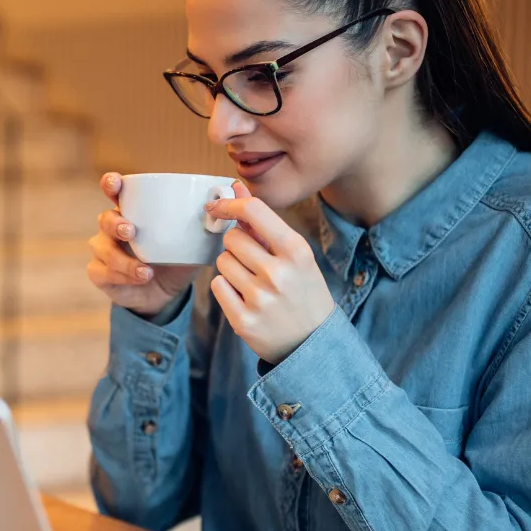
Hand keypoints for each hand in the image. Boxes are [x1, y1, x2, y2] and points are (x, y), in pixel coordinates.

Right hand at [86, 173, 199, 317]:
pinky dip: (123, 276)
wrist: (165, 294)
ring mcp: (105, 251)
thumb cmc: (176, 258)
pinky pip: (103, 272)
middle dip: (116, 223)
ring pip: (103, 249)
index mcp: (133, 211)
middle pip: (105, 218)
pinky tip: (141, 278)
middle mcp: (113, 228)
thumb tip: (237, 188)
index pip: (114, 190)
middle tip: (131, 230)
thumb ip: (212, 217)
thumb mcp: (195, 239)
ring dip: (123, 259)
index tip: (116, 183)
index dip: (111, 183)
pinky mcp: (101, 274)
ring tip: (145, 269)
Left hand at [206, 182, 335, 364]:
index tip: (219, 206)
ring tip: (252, 282)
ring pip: (222, 262)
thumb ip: (264, 223)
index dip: (230, 204)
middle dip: (236, 246)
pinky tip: (245, 298)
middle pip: (232, 238)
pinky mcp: (243, 320)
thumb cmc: (303, 290)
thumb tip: (235, 188)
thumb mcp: (295, 255)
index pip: (253, 211)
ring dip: (231, 268)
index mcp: (296, 251)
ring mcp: (260, 298)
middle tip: (252, 261)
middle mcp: (278, 273)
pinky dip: (226, 289)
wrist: (313, 343)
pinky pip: (217, 286)